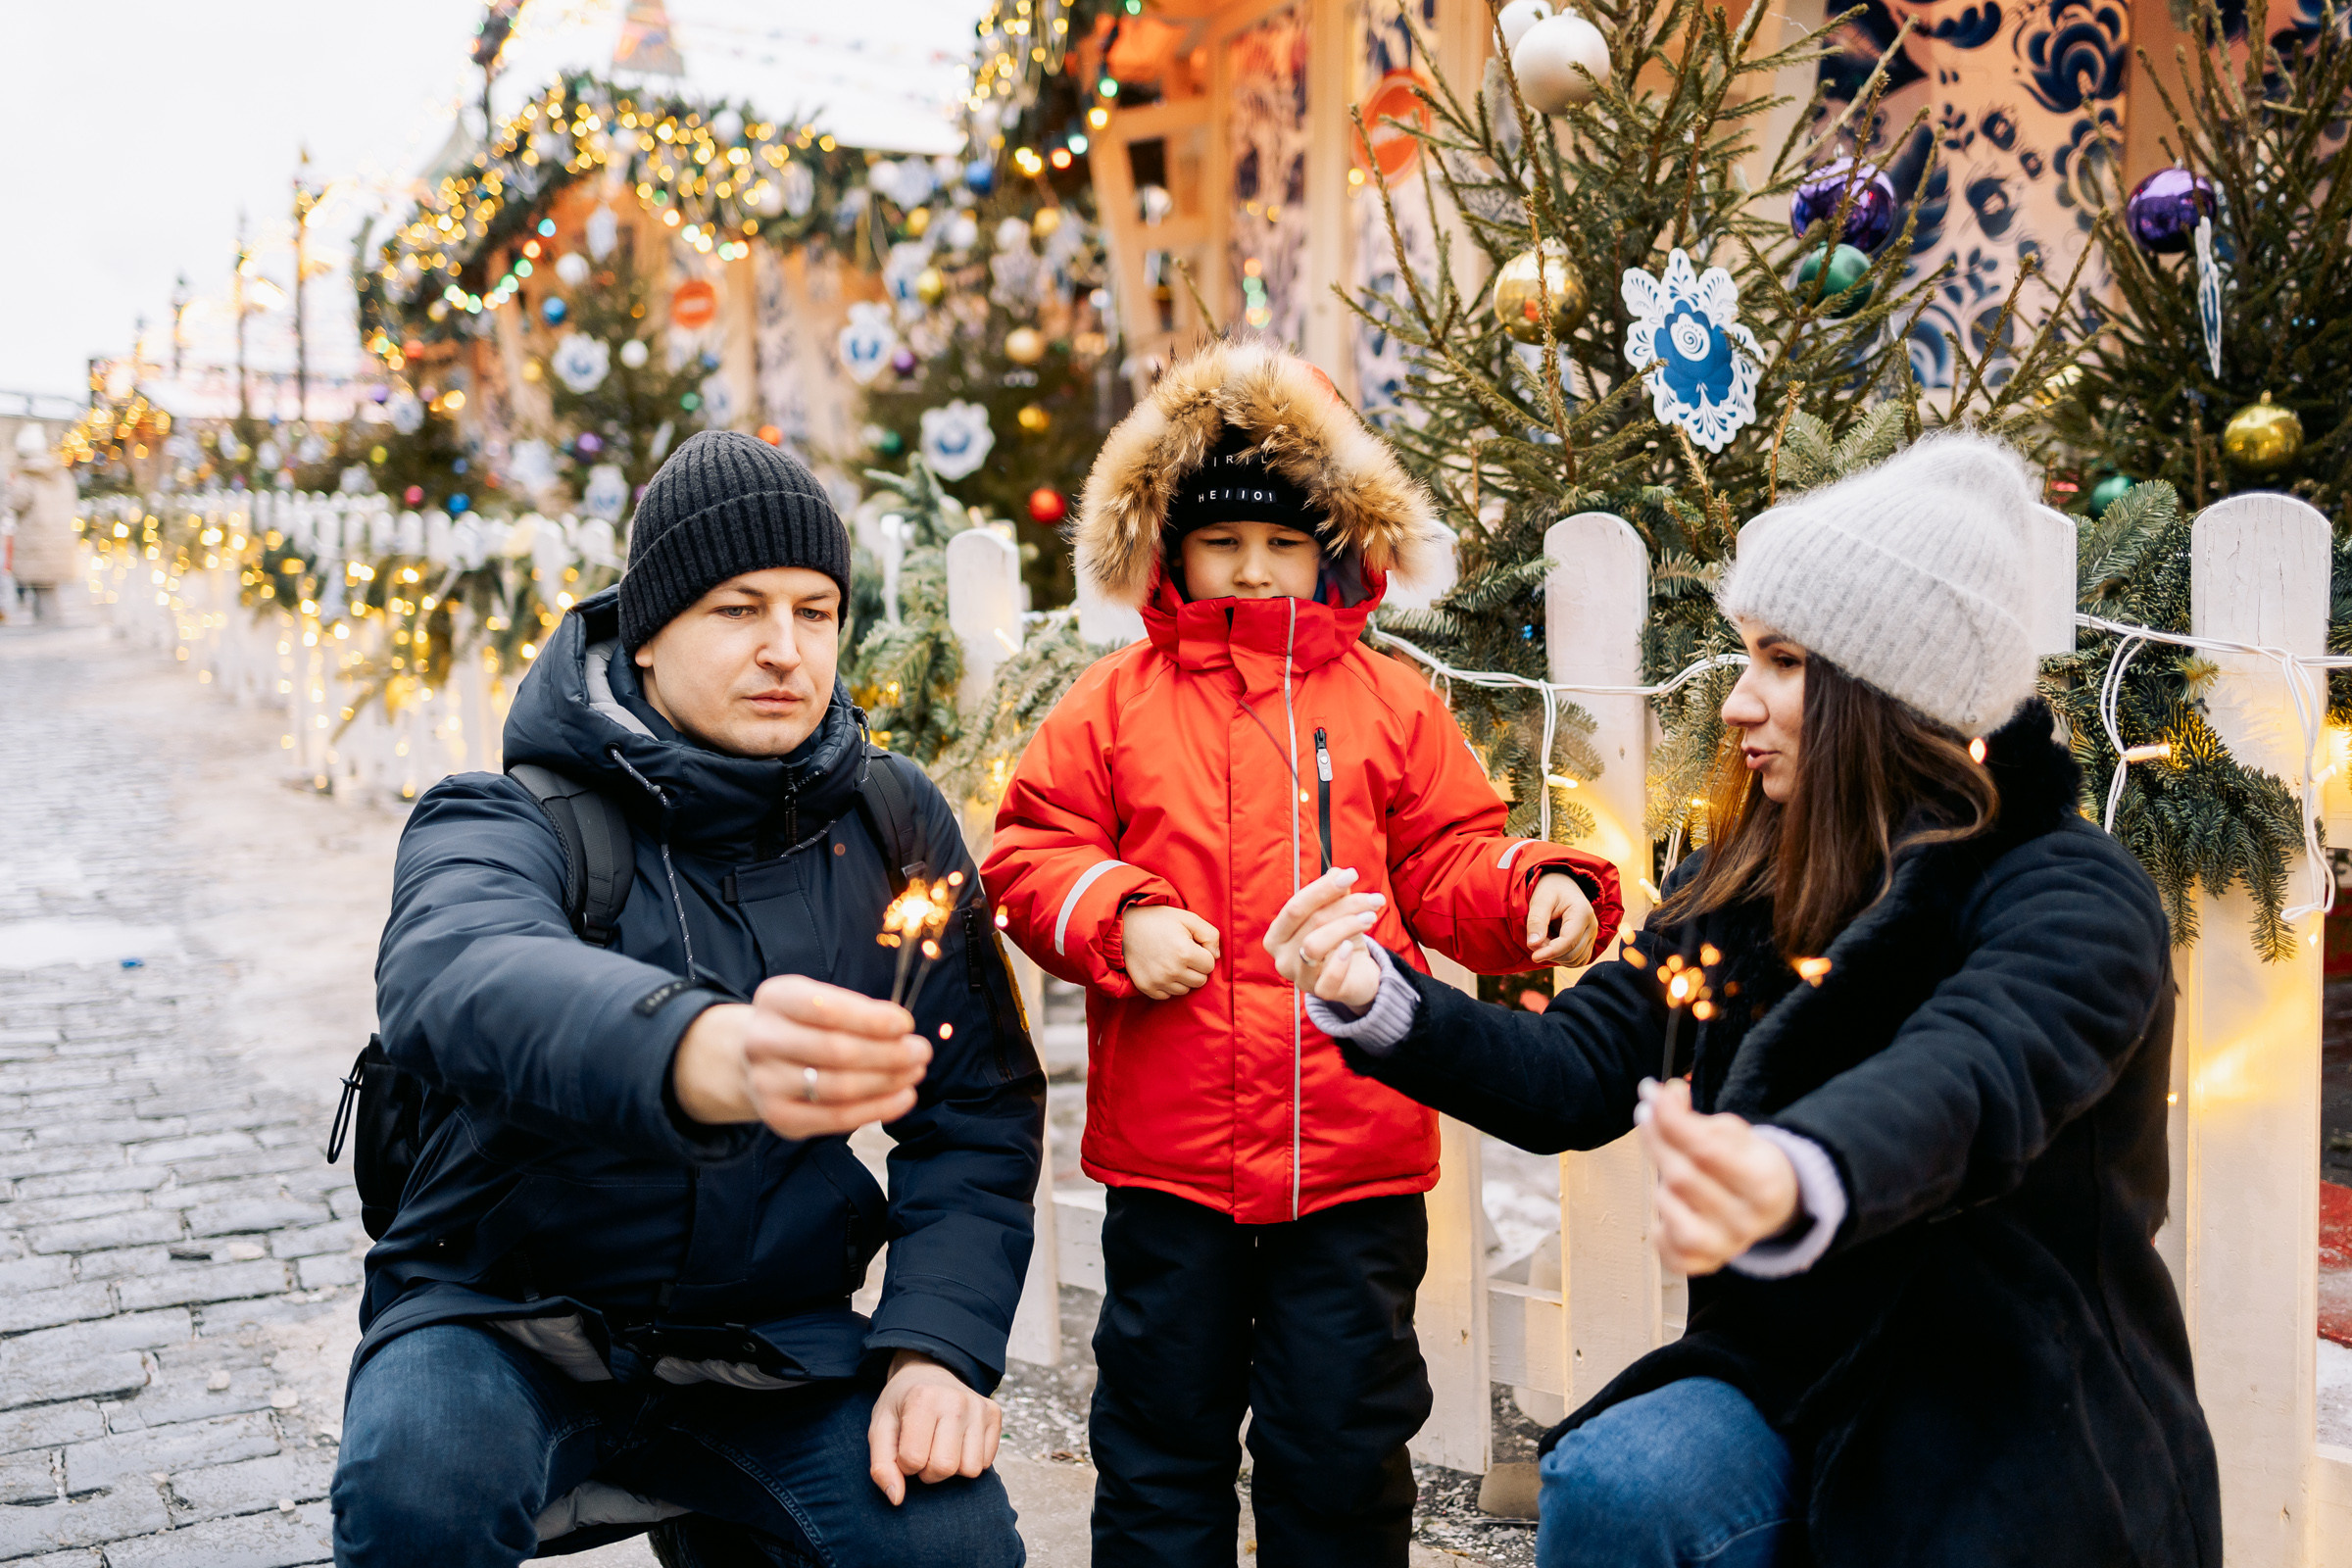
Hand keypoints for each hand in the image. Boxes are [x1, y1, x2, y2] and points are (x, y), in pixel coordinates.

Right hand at [671, 975, 930, 1137]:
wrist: (753, 1060)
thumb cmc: (804, 1025)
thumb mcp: (821, 1000)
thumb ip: (858, 1011)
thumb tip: (902, 1029)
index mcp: (775, 999)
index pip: (826, 1009)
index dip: (870, 1019)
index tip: (906, 1024)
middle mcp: (762, 1040)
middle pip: (835, 1051)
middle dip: (888, 1053)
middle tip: (921, 1051)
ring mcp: (765, 1083)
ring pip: (839, 1087)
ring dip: (888, 1081)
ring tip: (916, 1072)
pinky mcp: (778, 1117)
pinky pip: (836, 1118)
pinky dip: (878, 1109)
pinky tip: (904, 1097)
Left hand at [867, 1349, 1001, 1504]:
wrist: (928, 1371)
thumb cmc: (902, 1405)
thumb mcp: (880, 1428)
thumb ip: (882, 1465)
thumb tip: (896, 1499)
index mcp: (923, 1399)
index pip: (913, 1460)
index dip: (904, 1465)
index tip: (903, 1450)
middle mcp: (956, 1400)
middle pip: (945, 1467)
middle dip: (928, 1472)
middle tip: (923, 1452)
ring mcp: (979, 1406)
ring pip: (970, 1469)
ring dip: (952, 1468)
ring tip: (941, 1447)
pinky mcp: (994, 1414)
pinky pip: (986, 1462)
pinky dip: (969, 1460)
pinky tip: (958, 1442)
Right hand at [1121, 904, 1220, 999]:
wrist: (1126, 925)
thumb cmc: (1160, 920)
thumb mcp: (1189, 918)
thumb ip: (1210, 935)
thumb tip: (1216, 956)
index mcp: (1185, 953)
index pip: (1210, 966)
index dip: (1204, 955)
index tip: (1193, 946)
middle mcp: (1172, 970)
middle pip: (1200, 981)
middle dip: (1196, 969)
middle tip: (1183, 954)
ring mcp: (1158, 981)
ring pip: (1185, 990)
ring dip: (1183, 978)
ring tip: (1172, 961)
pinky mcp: (1146, 987)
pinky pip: (1167, 995)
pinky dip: (1168, 985)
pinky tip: (1161, 970)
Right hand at [1263, 867, 1386, 1011]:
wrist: (1355, 975)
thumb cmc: (1339, 940)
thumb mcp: (1337, 913)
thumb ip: (1335, 895)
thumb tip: (1338, 872)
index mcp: (1278, 935)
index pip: (1295, 907)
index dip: (1323, 888)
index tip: (1351, 874)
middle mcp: (1282, 957)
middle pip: (1311, 922)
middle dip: (1345, 905)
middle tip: (1374, 899)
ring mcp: (1299, 977)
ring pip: (1315, 945)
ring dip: (1347, 926)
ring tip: (1370, 917)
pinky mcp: (1320, 993)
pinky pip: (1327, 978)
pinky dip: (1340, 961)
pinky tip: (1352, 948)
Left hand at [1526, 872, 1598, 965]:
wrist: (1560, 884)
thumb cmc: (1549, 890)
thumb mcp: (1539, 900)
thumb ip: (1536, 921)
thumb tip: (1533, 944)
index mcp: (1582, 913)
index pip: (1568, 942)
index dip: (1550, 952)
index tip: (1534, 956)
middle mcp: (1592, 926)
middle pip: (1573, 954)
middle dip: (1551, 953)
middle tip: (1535, 941)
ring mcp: (1592, 935)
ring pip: (1576, 960)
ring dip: (1557, 957)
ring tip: (1544, 940)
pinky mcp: (1588, 942)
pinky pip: (1578, 960)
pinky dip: (1563, 958)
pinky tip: (1553, 946)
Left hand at [1634, 1077, 1798, 1275]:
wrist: (1772, 1208)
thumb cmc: (1746, 1164)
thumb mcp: (1733, 1133)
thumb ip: (1695, 1117)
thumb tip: (1662, 1094)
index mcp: (1764, 1186)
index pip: (1705, 1149)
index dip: (1671, 1119)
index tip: (1649, 1092)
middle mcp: (1746, 1223)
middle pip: (1681, 1177)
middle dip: (1656, 1139)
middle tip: (1644, 1112)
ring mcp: (1724, 1248)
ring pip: (1667, 1207)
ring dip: (1660, 1180)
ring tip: (1672, 1167)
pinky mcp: (1702, 1265)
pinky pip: (1663, 1244)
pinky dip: (1658, 1221)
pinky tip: (1670, 1204)